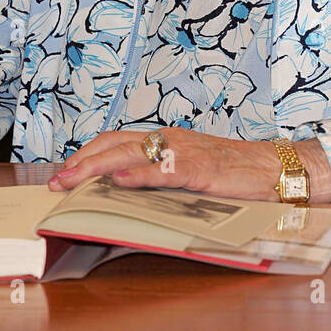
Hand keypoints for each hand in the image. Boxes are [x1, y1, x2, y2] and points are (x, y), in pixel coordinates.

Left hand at [47, 128, 330, 203]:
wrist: (275, 168)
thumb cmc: (234, 173)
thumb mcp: (190, 172)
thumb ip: (160, 176)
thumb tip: (123, 190)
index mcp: (166, 140)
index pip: (115, 142)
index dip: (86, 155)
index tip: (63, 172)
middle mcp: (170, 140)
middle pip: (114, 145)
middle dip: (81, 162)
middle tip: (55, 182)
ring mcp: (183, 152)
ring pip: (131, 154)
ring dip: (97, 167)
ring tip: (72, 181)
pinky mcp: (200, 169)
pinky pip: (163, 169)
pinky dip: (139, 175)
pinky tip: (119, 182)